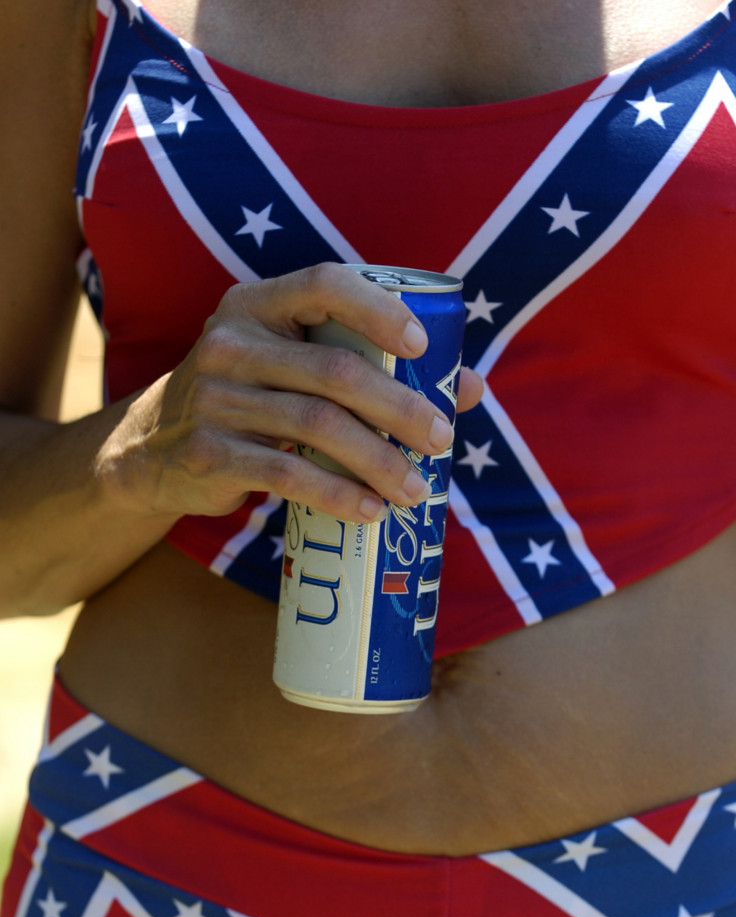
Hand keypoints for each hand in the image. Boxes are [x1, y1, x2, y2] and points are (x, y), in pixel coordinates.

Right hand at [98, 263, 483, 523]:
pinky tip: (371, 510)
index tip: (422, 348)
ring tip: (416, 489)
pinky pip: (287, 472)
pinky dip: (337, 494)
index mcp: (257, 304)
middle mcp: (230, 341)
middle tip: (441, 440)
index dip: (378, 309)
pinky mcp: (209, 452)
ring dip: (378, 462)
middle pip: (335, 370)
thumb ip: (370, 364)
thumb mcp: (293, 365)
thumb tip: (471, 386)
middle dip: (400, 409)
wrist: (155, 446)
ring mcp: (214, 397)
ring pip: (317, 426)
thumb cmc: (251, 399)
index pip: (324, 283)